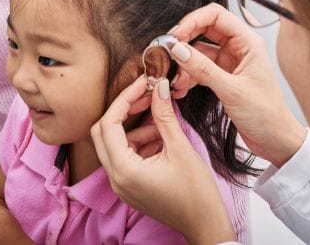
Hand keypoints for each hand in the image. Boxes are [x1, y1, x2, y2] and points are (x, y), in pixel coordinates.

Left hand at [92, 76, 235, 244]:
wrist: (206, 225)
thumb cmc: (196, 193)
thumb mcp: (180, 148)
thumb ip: (164, 115)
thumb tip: (158, 87)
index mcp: (123, 170)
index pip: (109, 124)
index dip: (125, 99)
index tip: (142, 83)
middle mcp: (115, 179)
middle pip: (103, 132)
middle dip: (124, 111)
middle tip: (146, 96)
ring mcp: (121, 185)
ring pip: (114, 144)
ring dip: (134, 128)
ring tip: (161, 122)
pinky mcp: (129, 186)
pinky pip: (125, 156)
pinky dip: (138, 142)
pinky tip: (161, 137)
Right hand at [169, 3, 305, 166]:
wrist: (276, 141)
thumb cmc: (267, 115)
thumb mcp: (232, 90)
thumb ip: (203, 69)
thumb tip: (178, 49)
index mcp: (248, 42)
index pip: (215, 15)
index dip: (192, 21)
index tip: (175, 36)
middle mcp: (238, 48)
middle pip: (203, 30)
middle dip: (183, 41)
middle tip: (166, 52)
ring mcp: (230, 62)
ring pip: (198, 51)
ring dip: (183, 63)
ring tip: (173, 78)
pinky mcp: (223, 76)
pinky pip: (199, 68)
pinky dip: (188, 76)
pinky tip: (180, 88)